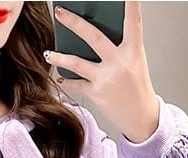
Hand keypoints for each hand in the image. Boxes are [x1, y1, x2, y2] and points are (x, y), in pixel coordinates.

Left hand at [45, 1, 159, 143]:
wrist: (140, 116)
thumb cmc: (136, 87)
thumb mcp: (134, 62)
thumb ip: (118, 48)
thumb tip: (92, 35)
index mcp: (134, 51)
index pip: (133, 23)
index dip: (131, 5)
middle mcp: (119, 63)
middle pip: (93, 37)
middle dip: (74, 22)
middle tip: (59, 11)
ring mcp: (106, 78)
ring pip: (77, 63)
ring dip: (60, 57)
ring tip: (48, 53)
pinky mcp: (96, 93)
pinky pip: (77, 83)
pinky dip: (67, 79)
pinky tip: (60, 75)